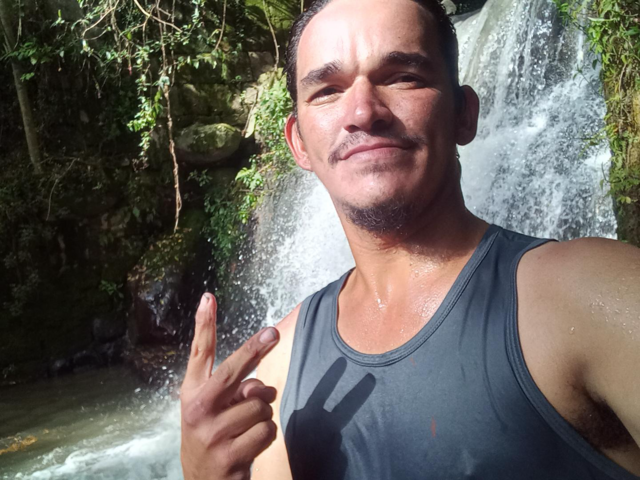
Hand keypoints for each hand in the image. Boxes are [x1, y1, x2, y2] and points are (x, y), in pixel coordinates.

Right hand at [181, 292, 279, 479]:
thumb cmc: (212, 435)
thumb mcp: (212, 410)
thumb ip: (233, 389)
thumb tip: (260, 387)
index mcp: (191, 394)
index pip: (198, 353)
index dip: (203, 324)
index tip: (208, 297)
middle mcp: (196, 411)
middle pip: (232, 371)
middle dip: (255, 349)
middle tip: (274, 332)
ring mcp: (211, 434)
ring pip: (260, 405)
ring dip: (263, 415)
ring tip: (247, 428)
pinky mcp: (228, 456)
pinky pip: (267, 430)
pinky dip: (266, 435)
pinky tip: (250, 446)